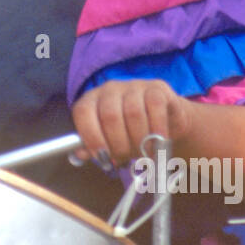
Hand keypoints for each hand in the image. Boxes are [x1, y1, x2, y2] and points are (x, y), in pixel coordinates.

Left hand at [70, 79, 193, 168]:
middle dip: (118, 144)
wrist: (165, 122)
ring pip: (133, 113)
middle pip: (110, 116)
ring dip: (140, 140)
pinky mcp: (156, 87)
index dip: (91, 136)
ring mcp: (133, 86)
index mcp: (91, 100)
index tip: (102, 157)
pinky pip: (155, 106)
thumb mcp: (110, 142)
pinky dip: (157, 128)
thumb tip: (80, 155)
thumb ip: (94, 148)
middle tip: (126, 158)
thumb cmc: (130, 134)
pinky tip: (159, 141)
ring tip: (145, 153)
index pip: (83, 112)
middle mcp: (110, 89)